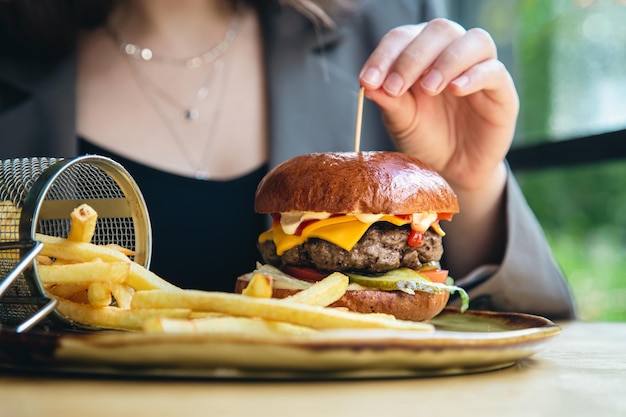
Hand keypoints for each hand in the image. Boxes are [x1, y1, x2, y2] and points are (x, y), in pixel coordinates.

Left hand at [359, 18, 518, 192]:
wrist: (453, 170)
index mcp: (422, 56)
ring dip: (446, 60)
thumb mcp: (402, 122)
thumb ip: (389, 101)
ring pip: (474, 40)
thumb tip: (368, 83)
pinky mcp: (501, 92)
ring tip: (428, 88)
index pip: (404, 37)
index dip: (385, 54)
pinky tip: (455, 89)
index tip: (368, 80)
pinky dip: (474, 75)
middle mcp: (452, 54)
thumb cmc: (426, 139)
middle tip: (395, 85)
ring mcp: (479, 70)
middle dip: (412, 56)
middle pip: (439, 30)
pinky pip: (495, 70)